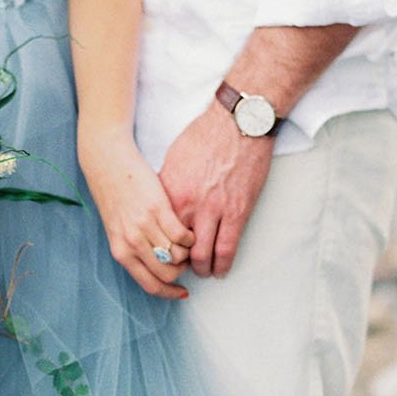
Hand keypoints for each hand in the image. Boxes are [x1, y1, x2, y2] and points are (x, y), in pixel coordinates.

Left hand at [79, 134, 193, 299]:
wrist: (107, 163)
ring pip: (178, 255)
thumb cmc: (113, 195)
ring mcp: (145, 226)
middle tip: (186, 261)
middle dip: (182, 272)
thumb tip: (154, 267)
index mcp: (121, 252)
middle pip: (167, 273)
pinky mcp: (159, 209)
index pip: (150, 284)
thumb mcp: (118, 229)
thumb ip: (133, 249)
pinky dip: (190, 237)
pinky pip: (182, 235)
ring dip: (188, 253)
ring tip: (188, 243)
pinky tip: (189, 230)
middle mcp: (132, 243)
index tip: (182, 292)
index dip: (169, 292)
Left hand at [160, 102, 273, 277]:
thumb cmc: (205, 135)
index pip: (158, 231)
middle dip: (178, 264)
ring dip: (201, 268)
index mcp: (170, 193)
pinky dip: (222, 264)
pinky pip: (226, 248)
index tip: (162, 252)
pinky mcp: (237, 212)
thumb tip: (161, 203)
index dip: (159, 246)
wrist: (239, 123)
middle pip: (176, 249)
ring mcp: (213, 211)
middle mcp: (188, 206)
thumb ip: (166, 186)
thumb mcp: (173, 159)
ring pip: (202, 255)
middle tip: (181, 268)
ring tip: (203, 271)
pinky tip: (221, 270)